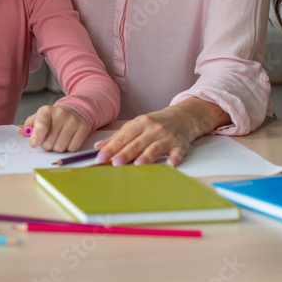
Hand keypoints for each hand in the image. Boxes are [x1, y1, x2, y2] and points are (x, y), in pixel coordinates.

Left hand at [21, 105, 88, 152]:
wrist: (74, 111)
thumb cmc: (53, 118)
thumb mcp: (39, 118)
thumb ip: (29, 126)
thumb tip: (21, 132)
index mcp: (46, 110)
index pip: (40, 127)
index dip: (36, 139)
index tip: (34, 143)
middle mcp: (60, 114)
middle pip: (49, 142)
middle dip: (46, 145)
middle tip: (48, 140)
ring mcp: (73, 121)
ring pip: (60, 147)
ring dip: (57, 148)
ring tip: (57, 140)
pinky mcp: (83, 128)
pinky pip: (72, 148)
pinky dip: (68, 148)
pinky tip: (67, 140)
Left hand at [94, 99, 228, 166]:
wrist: (183, 117)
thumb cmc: (155, 123)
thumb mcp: (137, 125)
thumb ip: (119, 136)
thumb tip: (99, 146)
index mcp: (140, 123)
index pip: (123, 137)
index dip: (111, 147)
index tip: (100, 156)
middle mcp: (153, 129)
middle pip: (137, 143)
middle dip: (125, 153)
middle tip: (115, 163)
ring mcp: (167, 137)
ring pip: (155, 148)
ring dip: (146, 156)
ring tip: (137, 164)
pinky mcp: (180, 144)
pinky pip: (177, 152)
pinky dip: (174, 158)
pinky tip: (170, 164)